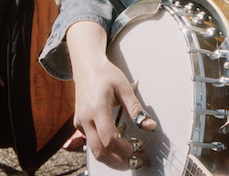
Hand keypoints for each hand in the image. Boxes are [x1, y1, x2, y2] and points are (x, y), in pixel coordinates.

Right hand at [67, 21, 154, 169]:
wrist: (86, 67)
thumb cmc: (104, 75)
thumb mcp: (124, 88)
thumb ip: (136, 109)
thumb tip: (149, 125)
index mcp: (97, 108)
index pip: (110, 139)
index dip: (126, 148)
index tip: (139, 145)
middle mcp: (85, 119)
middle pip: (99, 152)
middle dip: (119, 162)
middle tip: (137, 161)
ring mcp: (80, 123)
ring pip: (94, 151)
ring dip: (113, 158)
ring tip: (131, 156)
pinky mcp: (80, 124)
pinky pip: (92, 143)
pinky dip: (106, 149)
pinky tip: (119, 145)